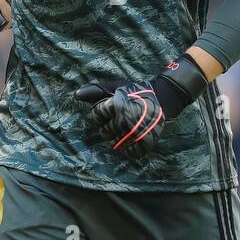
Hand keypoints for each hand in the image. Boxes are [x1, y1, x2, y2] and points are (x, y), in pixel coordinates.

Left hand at [74, 55, 208, 158]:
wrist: (163, 98)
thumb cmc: (136, 91)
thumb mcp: (116, 87)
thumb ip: (95, 91)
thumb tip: (76, 95)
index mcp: (116, 105)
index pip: (95, 116)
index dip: (99, 113)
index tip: (108, 110)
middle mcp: (124, 120)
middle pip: (104, 132)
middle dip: (108, 126)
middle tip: (119, 119)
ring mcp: (135, 133)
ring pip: (115, 143)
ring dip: (118, 137)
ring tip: (126, 128)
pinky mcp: (145, 142)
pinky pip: (130, 153)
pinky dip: (129, 148)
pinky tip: (132, 138)